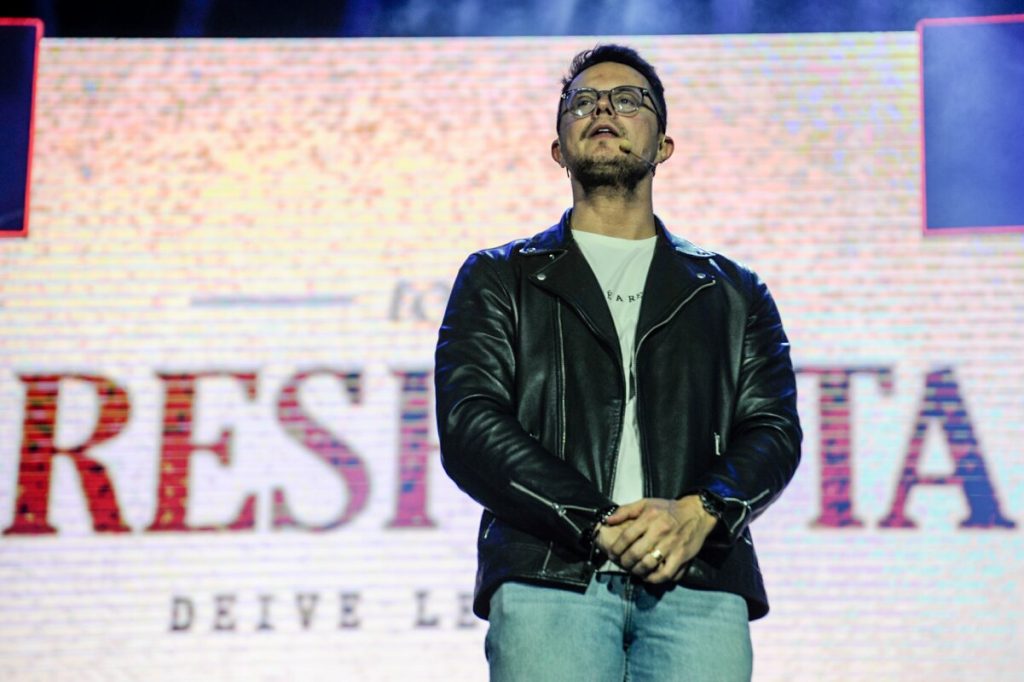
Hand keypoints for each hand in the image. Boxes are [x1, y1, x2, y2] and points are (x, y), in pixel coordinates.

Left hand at [601, 495, 717, 582]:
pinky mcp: (681, 556)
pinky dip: (654, 579)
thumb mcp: (646, 503)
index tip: (612, 554)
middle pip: (635, 553)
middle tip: (622, 563)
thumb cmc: (668, 509)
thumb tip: (608, 521)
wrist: (696, 513)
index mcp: (649, 517)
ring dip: (637, 571)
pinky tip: (648, 576)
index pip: (626, 537)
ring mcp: (671, 545)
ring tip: (633, 570)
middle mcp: (660, 531)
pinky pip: (665, 573)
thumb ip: (625, 511)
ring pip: (648, 565)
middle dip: (624, 562)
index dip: (616, 549)